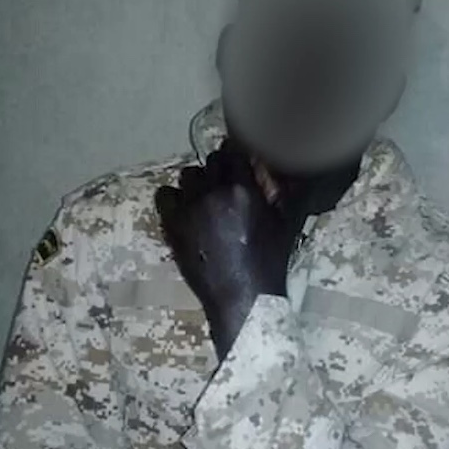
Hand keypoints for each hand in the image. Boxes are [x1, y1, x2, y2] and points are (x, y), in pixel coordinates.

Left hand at [154, 139, 305, 358]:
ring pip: (188, 175)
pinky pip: (165, 195)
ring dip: (198, 182)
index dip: (236, 155)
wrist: (242, 297)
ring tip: (206, 198)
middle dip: (220, 168)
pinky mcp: (172, 225)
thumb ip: (279, 189)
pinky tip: (184, 207)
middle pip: (211, 161)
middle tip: (225, 184)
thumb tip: (272, 165)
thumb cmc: (269, 262)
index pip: (233, 151)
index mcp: (243, 190)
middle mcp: (214, 193)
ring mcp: (190, 209)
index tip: (238, 163)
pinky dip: (174, 197)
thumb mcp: (284, 222)